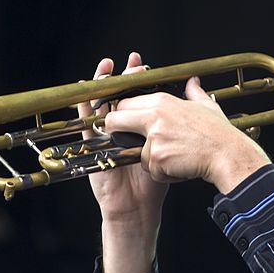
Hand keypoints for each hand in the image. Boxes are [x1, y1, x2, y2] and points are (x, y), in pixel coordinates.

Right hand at [77, 52, 166, 272]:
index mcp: (139, 128)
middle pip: (119, 95)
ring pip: (101, 103)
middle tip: (134, 65)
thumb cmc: (154, 182)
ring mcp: (105, 135)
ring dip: (103, 84)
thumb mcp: (169, 152)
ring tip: (109, 66)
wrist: (138, 207)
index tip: (145, 67)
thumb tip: (189, 104)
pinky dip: (84, 104)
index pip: (136, 96)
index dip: (138, 80)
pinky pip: (85, 120)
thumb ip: (177, 128)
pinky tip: (86, 89)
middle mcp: (121, 129)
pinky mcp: (92, 143)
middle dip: (124, 78)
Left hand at [103, 76, 270, 193]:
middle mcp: (154, 116)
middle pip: (115, 121)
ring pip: (135, 152)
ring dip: (150, 159)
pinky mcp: (156, 158)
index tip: (125, 123)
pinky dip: (163, 173)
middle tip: (126, 142)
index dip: (122, 114)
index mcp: (162, 101)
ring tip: (174, 157)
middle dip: (115, 132)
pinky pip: (150, 170)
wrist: (229, 155)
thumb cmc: (220, 133)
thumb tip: (192, 82)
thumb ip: (194, 92)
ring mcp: (154, 138)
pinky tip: (180, 166)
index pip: (125, 103)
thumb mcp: (206, 107)